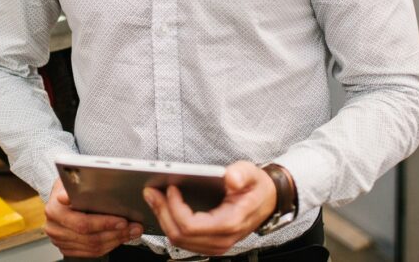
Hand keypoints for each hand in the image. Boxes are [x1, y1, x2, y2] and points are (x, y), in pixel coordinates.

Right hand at [44, 178, 143, 257]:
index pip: (83, 223)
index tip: (123, 220)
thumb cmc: (67, 187)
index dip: (105, 223)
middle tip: (133, 227)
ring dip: (116, 240)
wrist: (57, 197)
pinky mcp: (66, 248)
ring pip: (93, 247)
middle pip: (90, 238)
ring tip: (131, 231)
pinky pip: (91, 252)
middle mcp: (55, 227)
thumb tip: (91, 182)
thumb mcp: (72, 179)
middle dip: (116, 233)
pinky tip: (119, 237)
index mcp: (55, 210)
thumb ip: (81, 185)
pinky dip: (108, 245)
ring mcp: (60, 240)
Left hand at [143, 161, 275, 255]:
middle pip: (180, 235)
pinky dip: (171, 223)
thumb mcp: (252, 173)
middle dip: (162, 212)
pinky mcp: (210, 243)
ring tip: (154, 197)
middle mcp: (222, 239)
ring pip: (179, 240)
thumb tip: (231, 178)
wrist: (268, 200)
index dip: (175, 208)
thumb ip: (242, 174)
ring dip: (164, 218)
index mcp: (230, 223)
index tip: (171, 188)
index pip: (191, 225)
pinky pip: (184, 240)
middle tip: (151, 192)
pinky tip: (166, 207)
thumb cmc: (257, 187)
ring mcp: (216, 244)